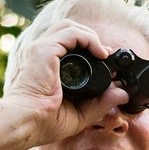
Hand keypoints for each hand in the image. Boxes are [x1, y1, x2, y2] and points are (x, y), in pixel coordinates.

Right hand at [3, 19, 132, 147]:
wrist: (26, 123)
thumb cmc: (42, 123)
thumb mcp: (79, 113)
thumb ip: (100, 103)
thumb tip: (122, 94)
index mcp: (45, 65)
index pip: (69, 46)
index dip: (90, 49)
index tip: (106, 63)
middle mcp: (42, 53)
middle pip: (69, 30)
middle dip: (90, 39)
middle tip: (106, 56)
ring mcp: (41, 48)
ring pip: (70, 26)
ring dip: (90, 36)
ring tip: (103, 53)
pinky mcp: (44, 49)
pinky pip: (72, 32)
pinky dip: (89, 39)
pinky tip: (100, 53)